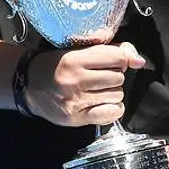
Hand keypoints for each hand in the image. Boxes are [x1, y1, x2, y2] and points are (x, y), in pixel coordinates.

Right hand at [22, 30, 145, 125]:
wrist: (28, 86)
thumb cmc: (56, 65)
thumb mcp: (78, 50)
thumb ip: (110, 51)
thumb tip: (139, 61)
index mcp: (75, 59)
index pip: (117, 58)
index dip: (120, 59)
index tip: (112, 61)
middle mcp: (75, 81)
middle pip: (118, 78)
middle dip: (115, 75)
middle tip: (101, 76)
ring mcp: (76, 102)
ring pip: (117, 95)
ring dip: (112, 91)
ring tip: (98, 89)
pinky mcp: (77, 118)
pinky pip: (111, 114)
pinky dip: (113, 108)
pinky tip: (103, 103)